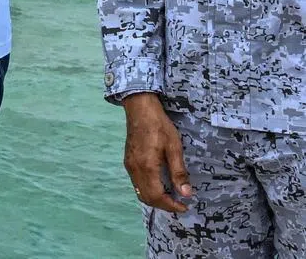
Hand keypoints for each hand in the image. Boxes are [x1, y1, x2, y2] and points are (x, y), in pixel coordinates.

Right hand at [122, 93, 191, 212]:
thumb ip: (178, 172)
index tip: (185, 207)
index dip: (171, 206)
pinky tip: (158, 184)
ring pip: (140, 191)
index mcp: (147, 166)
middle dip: (163, 205)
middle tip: (179, 204)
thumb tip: (186, 194)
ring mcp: (129, 165)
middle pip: (146, 198)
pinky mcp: (128, 160)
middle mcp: (135, 169)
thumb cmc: (159, 126)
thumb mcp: (174, 147)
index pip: (157, 196)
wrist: (140, 108)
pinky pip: (136, 183)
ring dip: (155, 199)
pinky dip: (147, 190)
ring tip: (170, 196)